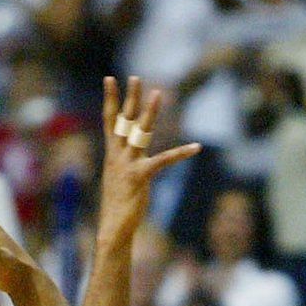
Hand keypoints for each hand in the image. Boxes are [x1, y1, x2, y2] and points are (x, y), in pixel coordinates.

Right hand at [96, 76, 199, 243]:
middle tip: (135, 77)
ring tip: (158, 93)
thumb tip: (126, 158)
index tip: (109, 78)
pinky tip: (196, 147)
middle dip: (130, 98)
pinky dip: (181, 153)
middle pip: (124, 121)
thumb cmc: (117, 206)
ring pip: (140, 132)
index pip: (109, 121)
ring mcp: (128, 165)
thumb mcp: (117, 179)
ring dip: (149, 112)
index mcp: (111, 155)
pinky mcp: (141, 177)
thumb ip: (122, 164)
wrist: (113, 228)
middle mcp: (118, 156)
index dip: (110, 99)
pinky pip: (163, 160)